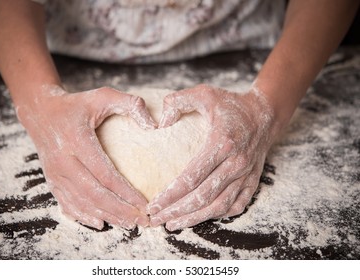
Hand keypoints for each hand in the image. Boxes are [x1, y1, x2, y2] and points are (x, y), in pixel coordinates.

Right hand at [17, 85, 155, 229]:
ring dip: (106, 216)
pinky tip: (99, 222)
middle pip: (94, 194)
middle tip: (141, 221)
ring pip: (82, 202)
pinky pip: (67, 203)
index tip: (145, 204)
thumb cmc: (76, 104)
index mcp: (77, 141)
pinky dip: (83, 215)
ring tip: (128, 224)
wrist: (40, 111)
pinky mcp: (52, 179)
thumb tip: (154, 126)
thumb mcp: (103, 95)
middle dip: (120, 211)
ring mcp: (55, 173)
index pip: (105, 174)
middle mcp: (64, 161)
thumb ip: (130, 104)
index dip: (126, 193)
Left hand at [147, 84, 278, 230]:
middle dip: (176, 211)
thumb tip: (160, 122)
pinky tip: (200, 217)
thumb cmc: (231, 105)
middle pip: (202, 197)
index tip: (153, 204)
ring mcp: (246, 175)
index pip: (191, 177)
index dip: (170, 195)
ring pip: (218, 206)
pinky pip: (236, 205)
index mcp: (221, 143)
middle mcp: (235, 163)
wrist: (265, 115)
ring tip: (173, 224)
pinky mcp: (252, 181)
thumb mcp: (204, 93)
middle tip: (155, 219)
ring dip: (194, 218)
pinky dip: (217, 215)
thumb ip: (178, 101)